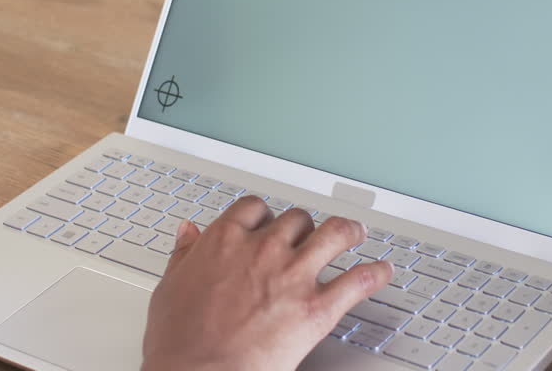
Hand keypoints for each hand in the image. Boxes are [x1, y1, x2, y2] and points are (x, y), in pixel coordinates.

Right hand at [142, 197, 392, 370]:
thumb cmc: (180, 343)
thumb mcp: (169, 289)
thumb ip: (184, 255)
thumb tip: (188, 234)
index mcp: (225, 241)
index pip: (254, 209)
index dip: (266, 215)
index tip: (269, 222)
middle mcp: (263, 249)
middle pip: (296, 220)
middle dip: (305, 227)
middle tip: (310, 234)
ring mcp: (293, 275)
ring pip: (334, 234)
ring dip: (348, 232)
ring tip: (355, 233)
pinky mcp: (316, 307)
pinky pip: (358, 281)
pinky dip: (376, 273)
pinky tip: (383, 271)